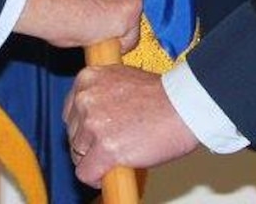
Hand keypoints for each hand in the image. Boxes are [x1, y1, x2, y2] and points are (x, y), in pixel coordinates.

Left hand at [64, 64, 201, 184]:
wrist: (184, 106)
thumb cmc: (163, 95)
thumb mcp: (123, 80)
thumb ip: (103, 94)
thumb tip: (93, 115)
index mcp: (88, 78)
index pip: (71, 111)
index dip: (84, 126)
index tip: (96, 133)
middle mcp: (86, 99)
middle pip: (73, 134)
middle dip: (90, 143)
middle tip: (113, 144)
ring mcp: (94, 124)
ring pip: (77, 155)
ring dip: (95, 159)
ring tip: (118, 155)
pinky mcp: (104, 148)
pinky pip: (85, 173)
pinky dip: (96, 178)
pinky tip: (111, 172)